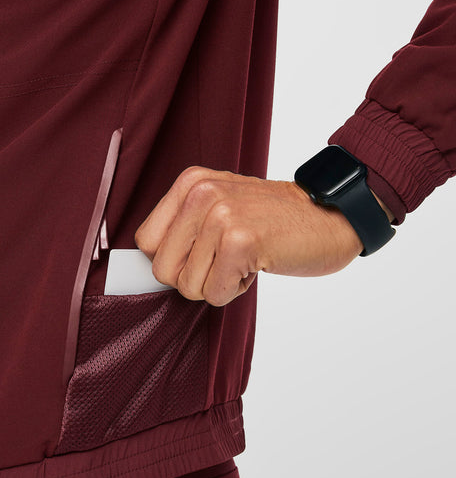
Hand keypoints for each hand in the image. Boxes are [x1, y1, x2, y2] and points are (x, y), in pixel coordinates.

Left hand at [134, 166, 366, 306]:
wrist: (331, 215)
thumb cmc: (274, 219)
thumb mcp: (221, 206)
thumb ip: (184, 227)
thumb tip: (150, 265)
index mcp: (190, 183)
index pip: (145, 242)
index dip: (172, 260)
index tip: (201, 255)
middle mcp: (200, 194)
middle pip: (162, 269)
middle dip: (194, 278)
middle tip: (226, 260)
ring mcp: (220, 216)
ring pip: (188, 286)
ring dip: (219, 283)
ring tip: (245, 257)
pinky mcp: (241, 242)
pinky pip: (215, 294)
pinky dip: (236, 289)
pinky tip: (257, 264)